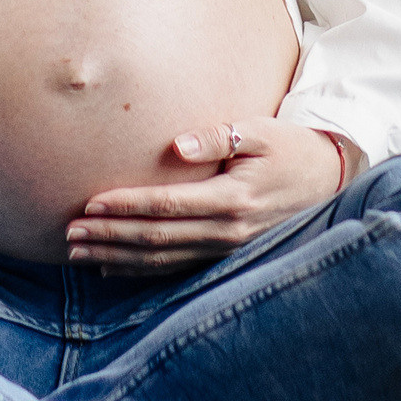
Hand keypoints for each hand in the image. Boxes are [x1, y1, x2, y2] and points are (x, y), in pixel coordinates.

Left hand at [65, 117, 359, 273]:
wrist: (330, 181)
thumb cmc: (290, 148)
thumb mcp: (259, 131)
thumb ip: (216, 137)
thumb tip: (175, 145)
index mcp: (233, 199)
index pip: (167, 206)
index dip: (126, 207)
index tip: (89, 205)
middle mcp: (228, 232)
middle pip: (157, 238)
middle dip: (110, 237)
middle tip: (69, 235)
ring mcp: (229, 250)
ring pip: (163, 259)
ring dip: (118, 257)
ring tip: (80, 254)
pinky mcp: (228, 256)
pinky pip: (178, 267)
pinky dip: (143, 269)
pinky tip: (113, 267)